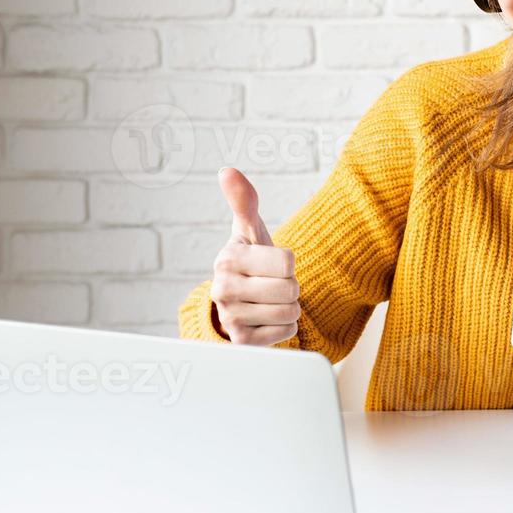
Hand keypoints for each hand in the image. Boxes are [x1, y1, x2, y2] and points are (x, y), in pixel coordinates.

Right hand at [209, 167, 300, 344]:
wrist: (238, 304)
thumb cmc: (251, 261)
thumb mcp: (249, 231)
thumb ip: (243, 201)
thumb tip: (227, 171)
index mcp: (228, 258)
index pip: (287, 263)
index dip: (288, 264)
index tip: (271, 265)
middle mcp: (223, 289)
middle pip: (290, 289)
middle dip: (290, 287)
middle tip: (272, 285)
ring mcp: (230, 317)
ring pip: (290, 312)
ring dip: (289, 308)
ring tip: (270, 302)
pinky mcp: (241, 342)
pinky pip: (286, 332)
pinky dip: (284, 327)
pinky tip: (266, 320)